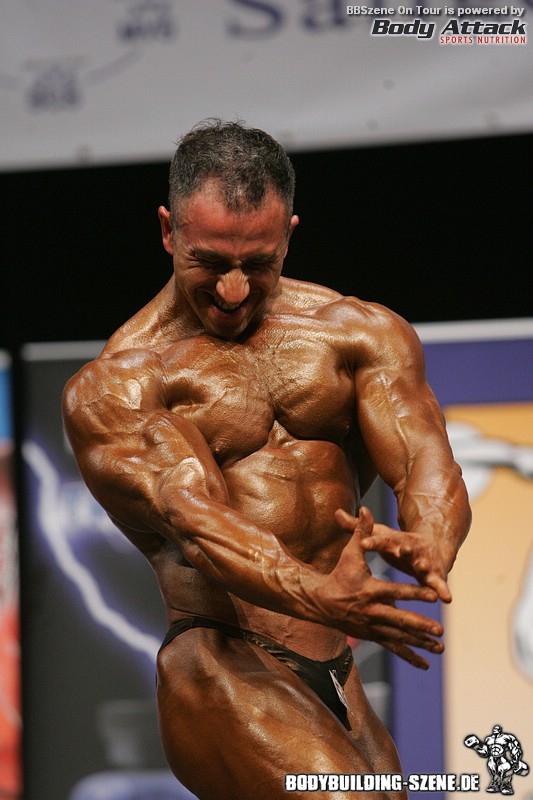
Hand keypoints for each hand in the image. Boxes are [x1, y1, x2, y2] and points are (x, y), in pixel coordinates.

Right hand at [321, 507, 443, 669]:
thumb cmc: (339, 574)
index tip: (433, 595)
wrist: (321, 602)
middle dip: (420, 626)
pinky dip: (410, 656)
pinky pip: (394, 648)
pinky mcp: (373, 636)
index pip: (395, 592)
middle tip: (439, 630)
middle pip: (399, 620)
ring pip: (399, 637)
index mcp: (369, 590)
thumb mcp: (350, 552)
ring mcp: (372, 627)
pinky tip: (426, 665)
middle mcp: (372, 611)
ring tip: (440, 648)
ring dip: (420, 643)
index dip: (414, 593)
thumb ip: (361, 531)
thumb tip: (365, 509)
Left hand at [336, 507, 452, 602]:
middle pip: (407, 548)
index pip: (382, 540)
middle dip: (405, 549)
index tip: (363, 543)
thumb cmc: (397, 543)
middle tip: (402, 549)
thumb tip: (336, 512)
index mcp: (394, 540)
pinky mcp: (436, 574)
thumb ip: (357, 528)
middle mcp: (411, 548)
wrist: (432, 546)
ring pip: (424, 563)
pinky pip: (439, 583)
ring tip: (425, 568)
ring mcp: (425, 560)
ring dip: (425, 566)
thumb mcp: (379, 535)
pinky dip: (443, 589)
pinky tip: (447, 598)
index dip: (373, 541)